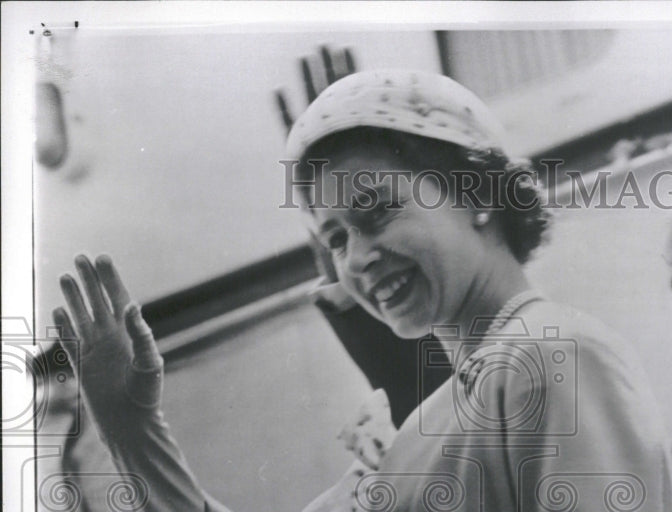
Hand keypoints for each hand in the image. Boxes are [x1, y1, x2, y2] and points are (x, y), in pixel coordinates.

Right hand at [53, 255, 162, 440]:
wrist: (130, 422)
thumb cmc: (146, 393)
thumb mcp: (149, 361)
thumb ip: (140, 333)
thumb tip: (131, 304)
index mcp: (131, 333)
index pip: (119, 298)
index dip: (110, 278)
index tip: (102, 258)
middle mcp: (113, 337)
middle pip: (98, 301)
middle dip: (90, 280)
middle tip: (81, 257)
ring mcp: (96, 349)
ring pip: (81, 315)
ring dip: (74, 296)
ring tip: (66, 275)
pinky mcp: (83, 364)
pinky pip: (70, 339)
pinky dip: (63, 325)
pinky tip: (58, 310)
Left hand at [275, 45, 355, 283]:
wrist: (386, 287)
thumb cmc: (364, 288)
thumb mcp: (345, 292)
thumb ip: (333, 296)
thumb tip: (318, 296)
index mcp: (322, 197)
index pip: (301, 152)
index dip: (291, 123)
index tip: (279, 91)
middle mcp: (332, 181)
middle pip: (320, 124)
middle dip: (318, 86)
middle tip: (319, 49)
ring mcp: (350, 175)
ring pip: (341, 121)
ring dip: (338, 85)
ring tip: (334, 49)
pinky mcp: (372, 174)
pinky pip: (367, 133)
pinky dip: (364, 107)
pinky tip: (363, 80)